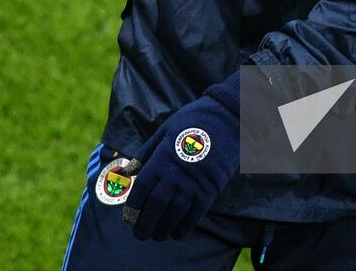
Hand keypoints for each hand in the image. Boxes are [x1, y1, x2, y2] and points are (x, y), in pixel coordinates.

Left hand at [121, 73, 240, 240]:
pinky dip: (184, 227)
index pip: (142, 188)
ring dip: (163, 229)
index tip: (128, 217)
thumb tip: (128, 171)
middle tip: (140, 234)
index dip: (133, 206)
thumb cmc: (192, 122)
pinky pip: (195, 214)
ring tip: (157, 236)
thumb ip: (146, 153)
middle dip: (145, 224)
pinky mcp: (210, 190)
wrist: (227, 120)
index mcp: (161, 159)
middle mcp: (175, 175)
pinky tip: (177, 233)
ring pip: (174, 214)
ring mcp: (193, 184)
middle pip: (156, 206)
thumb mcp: (164, 131)